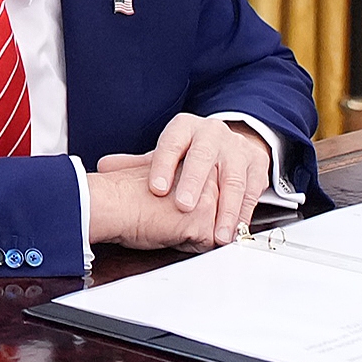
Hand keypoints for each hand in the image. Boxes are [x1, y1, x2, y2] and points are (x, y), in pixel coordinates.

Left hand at [90, 113, 271, 251]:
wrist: (228, 143)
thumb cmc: (190, 153)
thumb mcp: (166, 154)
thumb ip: (138, 164)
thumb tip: (104, 167)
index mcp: (185, 128)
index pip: (172, 143)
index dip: (163, 165)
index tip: (156, 189)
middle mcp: (212, 134)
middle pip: (202, 157)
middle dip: (194, 183)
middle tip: (184, 207)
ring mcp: (236, 149)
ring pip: (232, 178)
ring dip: (225, 208)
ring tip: (217, 233)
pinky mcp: (257, 165)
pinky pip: (252, 191)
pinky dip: (244, 213)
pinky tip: (236, 230)